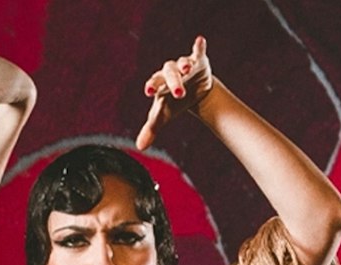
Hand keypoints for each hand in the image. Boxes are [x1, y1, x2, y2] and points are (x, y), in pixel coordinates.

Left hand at [136, 35, 213, 150]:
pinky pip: (199, 52)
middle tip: (179, 93)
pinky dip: (199, 47)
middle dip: (173, 82)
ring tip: (187, 68)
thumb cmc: (173, 103)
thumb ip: (151, 129)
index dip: (152, 86)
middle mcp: (170, 72)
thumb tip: (139, 147)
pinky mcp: (199, 62)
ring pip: (183, 63)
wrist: (193, 92)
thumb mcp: (163, 115)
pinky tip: (200, 41)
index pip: (154, 83)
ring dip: (185, 64)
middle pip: (169, 73)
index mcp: (159, 83)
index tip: (148, 91)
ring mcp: (185, 65)